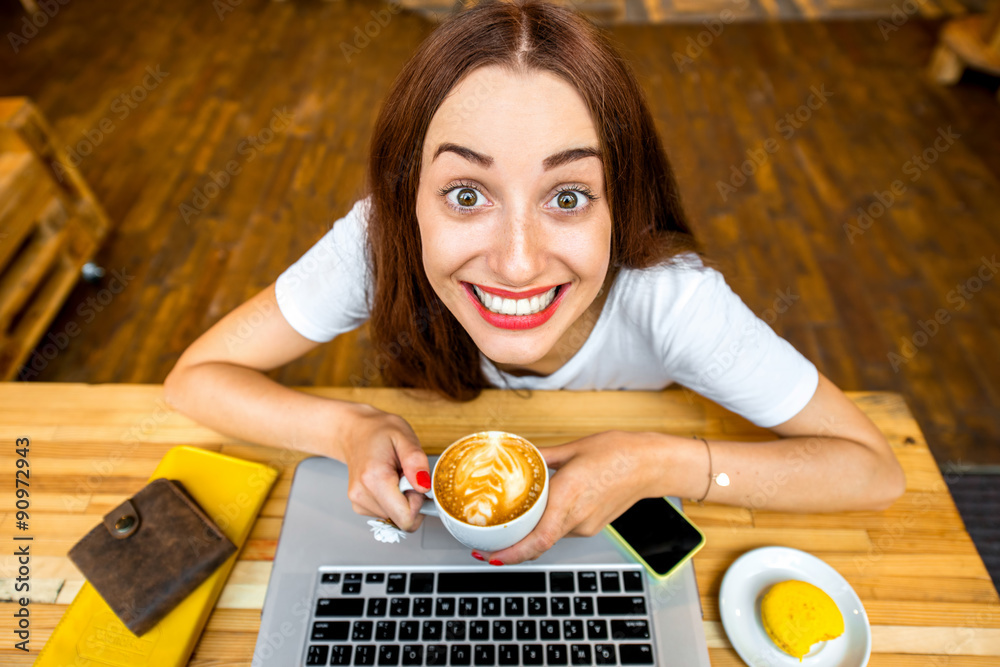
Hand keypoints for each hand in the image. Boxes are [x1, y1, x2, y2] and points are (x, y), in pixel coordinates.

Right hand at [339, 403, 430, 531]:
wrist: (354, 432)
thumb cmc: (379, 432)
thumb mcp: (404, 436)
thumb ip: (416, 461)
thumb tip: (424, 487)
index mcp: (375, 478)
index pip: (405, 517)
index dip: (418, 503)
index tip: (415, 482)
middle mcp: (362, 494)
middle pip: (401, 519)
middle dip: (411, 500)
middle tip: (405, 475)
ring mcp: (358, 502)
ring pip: (394, 517)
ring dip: (401, 499)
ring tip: (395, 475)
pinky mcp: (359, 505)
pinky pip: (386, 513)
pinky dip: (392, 500)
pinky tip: (388, 481)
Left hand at [478, 431, 659, 564]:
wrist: (649, 464)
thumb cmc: (617, 453)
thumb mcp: (573, 448)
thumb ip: (542, 457)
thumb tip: (519, 454)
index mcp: (568, 497)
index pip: (538, 540)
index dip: (512, 553)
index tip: (491, 555)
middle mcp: (577, 518)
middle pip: (537, 545)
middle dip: (511, 549)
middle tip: (486, 545)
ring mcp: (586, 526)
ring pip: (549, 538)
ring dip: (529, 536)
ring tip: (508, 525)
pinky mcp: (592, 527)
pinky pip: (562, 531)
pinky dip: (546, 527)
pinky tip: (539, 515)